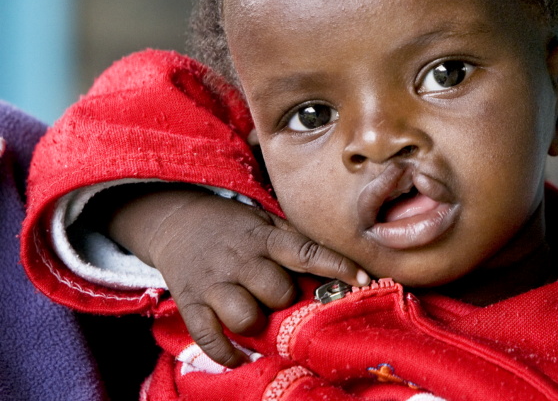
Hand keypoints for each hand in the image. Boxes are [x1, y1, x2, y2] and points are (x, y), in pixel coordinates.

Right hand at [103, 185, 368, 366]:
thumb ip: (295, 243)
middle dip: (284, 300)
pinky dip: (225, 352)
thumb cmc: (235, 227)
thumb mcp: (266, 223)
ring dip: (256, 324)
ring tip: (256, 318)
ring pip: (245, 316)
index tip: (363, 278)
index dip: (336, 265)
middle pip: (277, 291)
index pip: (306, 251)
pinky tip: (239, 356)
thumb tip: (340, 267)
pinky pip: (209, 336)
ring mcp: (214, 282)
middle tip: (279, 297)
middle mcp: (241, 260)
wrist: (177, 219)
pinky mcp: (190, 302)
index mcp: (265, 238)